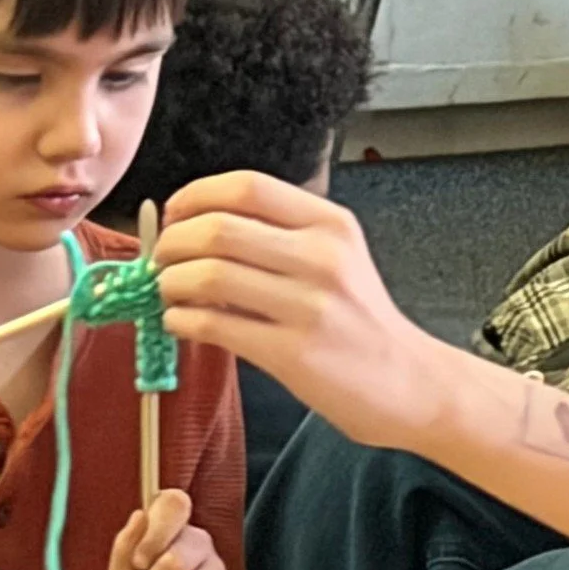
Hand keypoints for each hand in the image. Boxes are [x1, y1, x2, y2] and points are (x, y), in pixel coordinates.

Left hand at [154, 171, 435, 451]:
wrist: (407, 382)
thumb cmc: (362, 322)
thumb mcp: (337, 258)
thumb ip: (280, 237)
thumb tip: (195, 228)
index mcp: (331, 225)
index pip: (248, 187)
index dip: (195, 195)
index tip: (174, 214)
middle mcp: (324, 258)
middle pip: (219, 227)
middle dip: (172, 242)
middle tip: (161, 259)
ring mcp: (310, 306)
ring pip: (209, 275)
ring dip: (171, 282)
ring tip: (168, 292)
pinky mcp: (294, 354)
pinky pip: (214, 325)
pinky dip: (180, 319)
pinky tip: (180, 322)